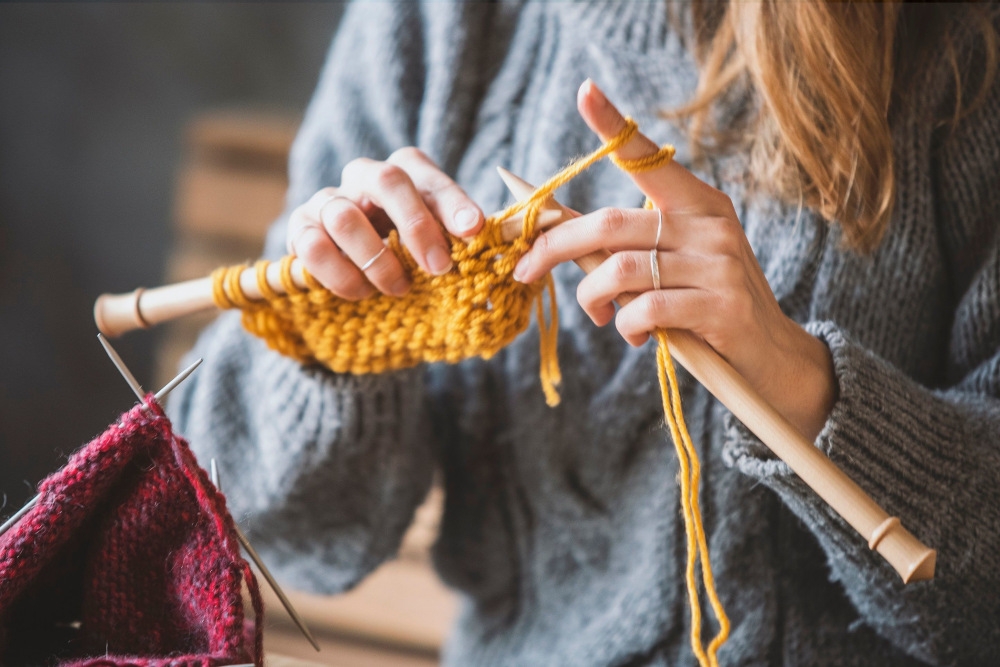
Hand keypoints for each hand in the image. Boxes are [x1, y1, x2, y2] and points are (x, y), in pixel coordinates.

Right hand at [286, 148, 483, 299]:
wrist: (357, 274)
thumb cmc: (409, 254)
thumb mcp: (440, 244)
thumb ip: (463, 243)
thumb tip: (500, 259)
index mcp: (404, 172)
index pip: (428, 175)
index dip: (452, 201)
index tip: (474, 230)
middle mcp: (364, 177)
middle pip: (387, 180)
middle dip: (417, 227)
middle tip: (439, 268)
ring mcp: (327, 200)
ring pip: (345, 216)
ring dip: (377, 260)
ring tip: (398, 289)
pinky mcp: (300, 230)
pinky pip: (312, 247)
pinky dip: (341, 275)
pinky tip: (362, 293)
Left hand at [513, 80, 835, 440]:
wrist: (770, 356)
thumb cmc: (706, 306)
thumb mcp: (672, 265)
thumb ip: (626, 246)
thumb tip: (558, 232)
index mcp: (698, 202)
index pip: (649, 156)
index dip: (614, 125)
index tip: (584, 91)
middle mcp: (710, 224)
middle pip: (611, 223)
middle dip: (555, 247)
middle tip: (524, 270)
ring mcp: (720, 263)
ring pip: (621, 269)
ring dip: (591, 298)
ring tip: (598, 314)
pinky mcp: (722, 306)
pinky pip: (646, 309)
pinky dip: (625, 325)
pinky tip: (633, 335)